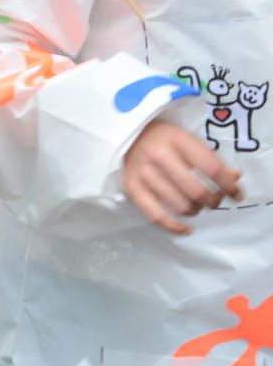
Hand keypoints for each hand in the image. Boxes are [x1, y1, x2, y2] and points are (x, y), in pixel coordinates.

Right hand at [123, 120, 242, 233]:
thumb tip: (234, 178)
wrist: (129, 135)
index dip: (229, 186)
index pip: (212, 168)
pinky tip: (186, 229)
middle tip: (214, 201)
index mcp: (178, 140)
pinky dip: (173, 227)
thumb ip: (212, 159)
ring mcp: (143, 172)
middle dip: (212, 201)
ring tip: (197, 206)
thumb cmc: (165, 139)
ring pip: (178, 205)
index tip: (236, 195)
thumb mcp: (189, 140)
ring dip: (194, 210)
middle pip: (196, 190)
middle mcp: (158, 155)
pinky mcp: (131, 187)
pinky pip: (155, 215)